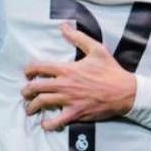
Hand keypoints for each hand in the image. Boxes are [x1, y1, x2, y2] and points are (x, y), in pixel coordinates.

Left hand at [21, 24, 136, 130]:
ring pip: (42, 103)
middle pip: (36, 87)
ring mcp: (69, 100)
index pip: (39, 67)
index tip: (27, 73)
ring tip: (30, 108)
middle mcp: (65, 84)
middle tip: (25, 93)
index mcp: (67, 69)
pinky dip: (48, 124)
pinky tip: (45, 124)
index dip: (29, 70)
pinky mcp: (75, 113)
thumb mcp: (97, 49)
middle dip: (26, 90)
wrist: (125, 91)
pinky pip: (56, 121)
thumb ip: (78, 37)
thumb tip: (63, 26)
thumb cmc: (111, 71)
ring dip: (32, 107)